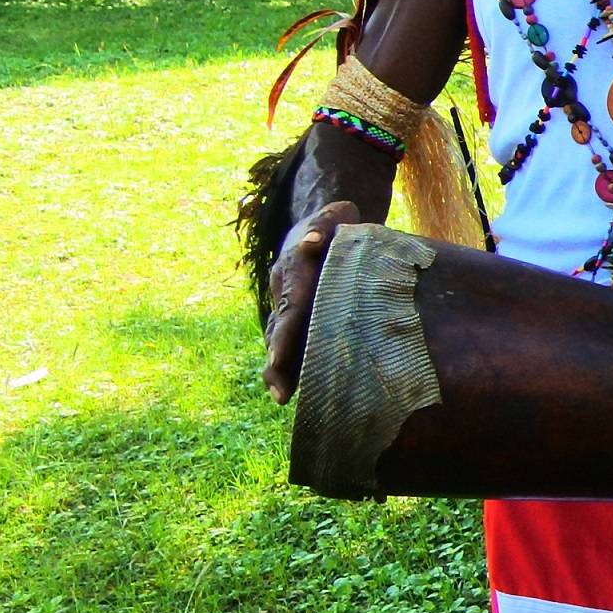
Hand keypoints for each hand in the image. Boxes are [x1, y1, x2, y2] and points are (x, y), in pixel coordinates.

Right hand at [260, 200, 364, 397]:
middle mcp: (283, 290)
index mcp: (292, 270)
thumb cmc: (335, 221)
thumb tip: (312, 240)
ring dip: (280, 369)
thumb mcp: (334, 215)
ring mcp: (286, 303)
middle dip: (277, 363)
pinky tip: (297, 389)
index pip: (289, 306)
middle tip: (280, 394)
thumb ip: (325, 223)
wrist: (321, 223)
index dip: (283, 334)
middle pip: (278, 331)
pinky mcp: (296, 314)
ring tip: (283, 398)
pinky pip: (291, 341)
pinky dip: (292, 363)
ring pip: (279, 340)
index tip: (277, 357)